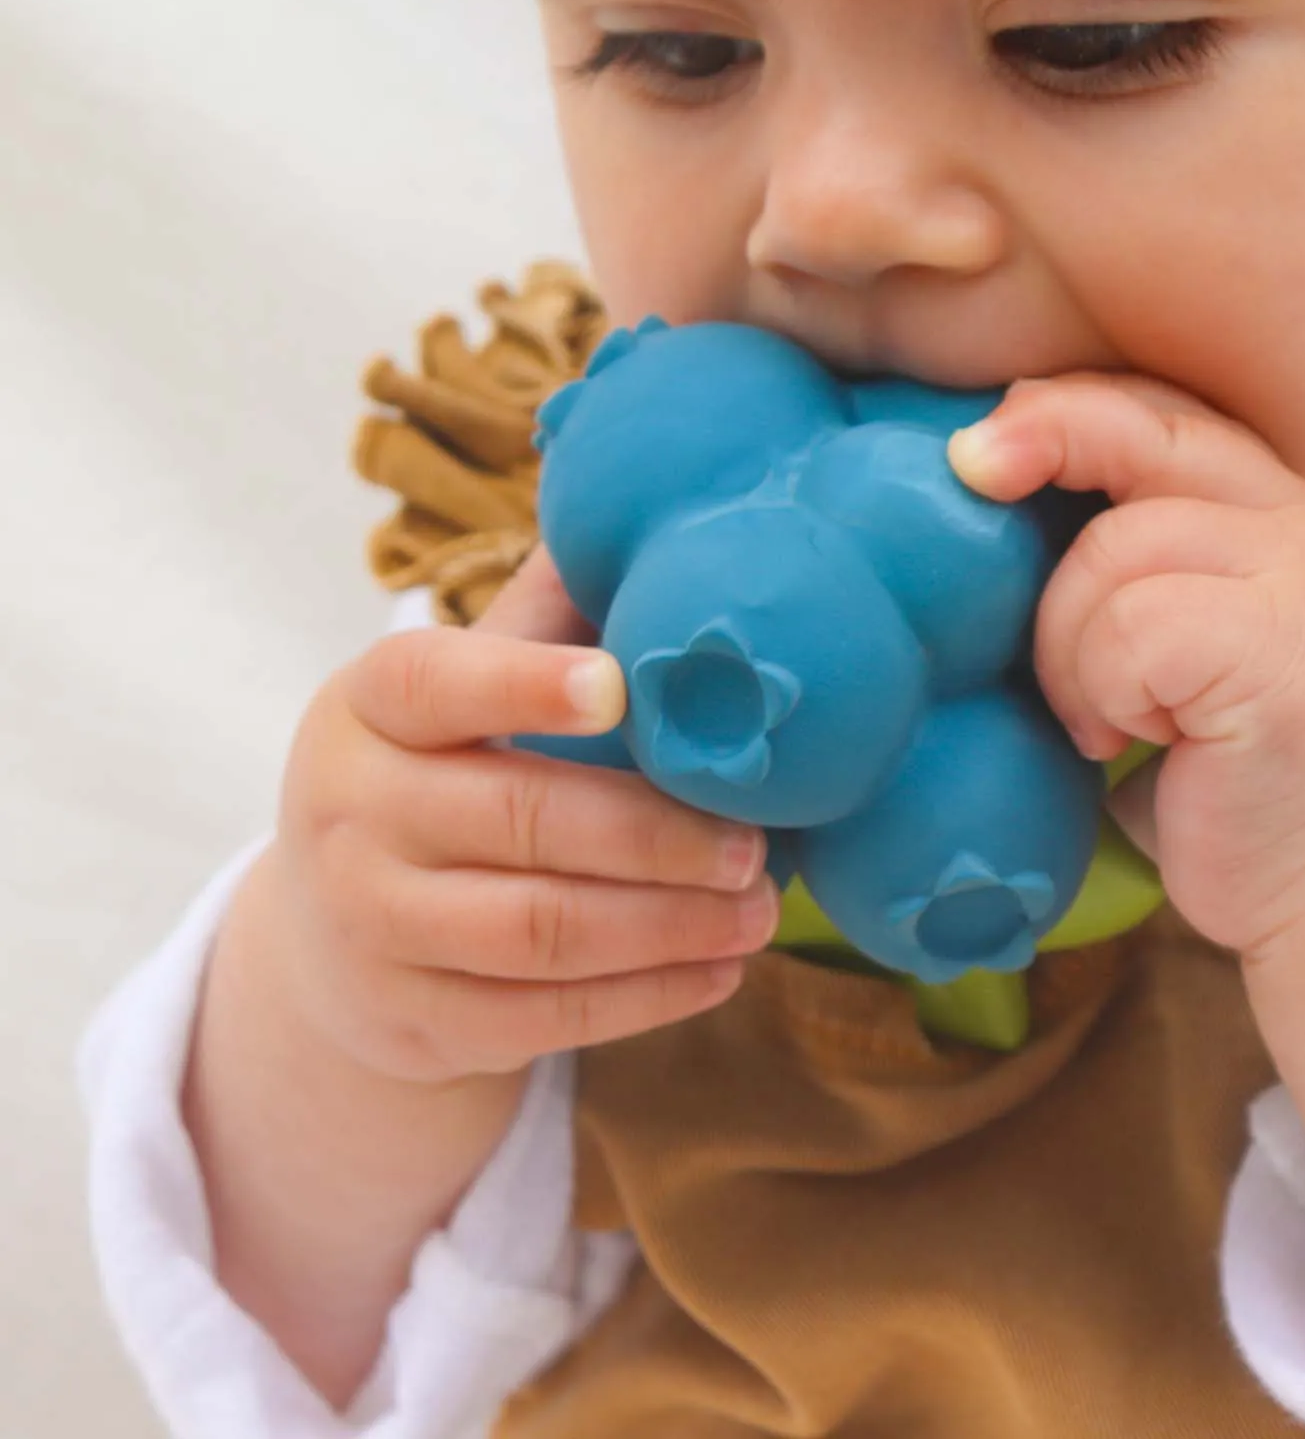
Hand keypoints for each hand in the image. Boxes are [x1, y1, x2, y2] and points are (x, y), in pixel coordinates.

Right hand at [269, 548, 778, 1085]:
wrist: (331, 933)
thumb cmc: (437, 774)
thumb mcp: (460, 691)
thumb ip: (545, 615)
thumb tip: (649, 499)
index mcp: (366, 707)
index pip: (434, 680)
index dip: (525, 684)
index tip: (620, 690)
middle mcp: (350, 811)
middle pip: (518, 818)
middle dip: (655, 835)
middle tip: (757, 844)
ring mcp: (369, 925)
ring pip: (538, 930)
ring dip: (669, 924)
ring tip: (761, 910)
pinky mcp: (410, 1018)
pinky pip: (540, 1017)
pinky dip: (645, 997)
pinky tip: (719, 970)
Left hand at [949, 377, 1304, 958]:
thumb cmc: (1228, 771)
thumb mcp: (1175, 644)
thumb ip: (1124, 568)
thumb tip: (979, 496)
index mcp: (1271, 510)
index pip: (1156, 410)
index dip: (1056, 409)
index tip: (969, 451)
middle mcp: (1297, 526)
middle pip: (1135, 436)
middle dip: (1038, 449)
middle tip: (972, 482)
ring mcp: (1300, 583)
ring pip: (1109, 552)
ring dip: (1067, 647)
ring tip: (1103, 718)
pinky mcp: (1281, 654)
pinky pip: (1128, 630)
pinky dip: (1100, 691)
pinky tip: (1130, 742)